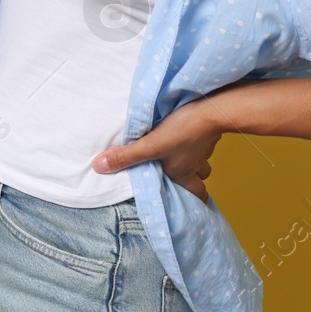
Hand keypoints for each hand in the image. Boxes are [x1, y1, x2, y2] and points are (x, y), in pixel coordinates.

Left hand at [91, 98, 221, 204]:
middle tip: (185, 178)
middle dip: (194, 181)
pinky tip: (188, 133)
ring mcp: (205, 148)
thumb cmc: (181, 131)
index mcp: (183, 173)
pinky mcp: (208, 131)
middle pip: (201, 179)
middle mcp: (196, 164)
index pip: (197, 195)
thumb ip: (126, 157)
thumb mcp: (149, 145)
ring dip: (194, 160)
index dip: (196, 200)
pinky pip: (203, 142)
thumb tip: (99, 167)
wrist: (211, 108)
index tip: (193, 203)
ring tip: (182, 155)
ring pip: (202, 160)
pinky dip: (196, 141)